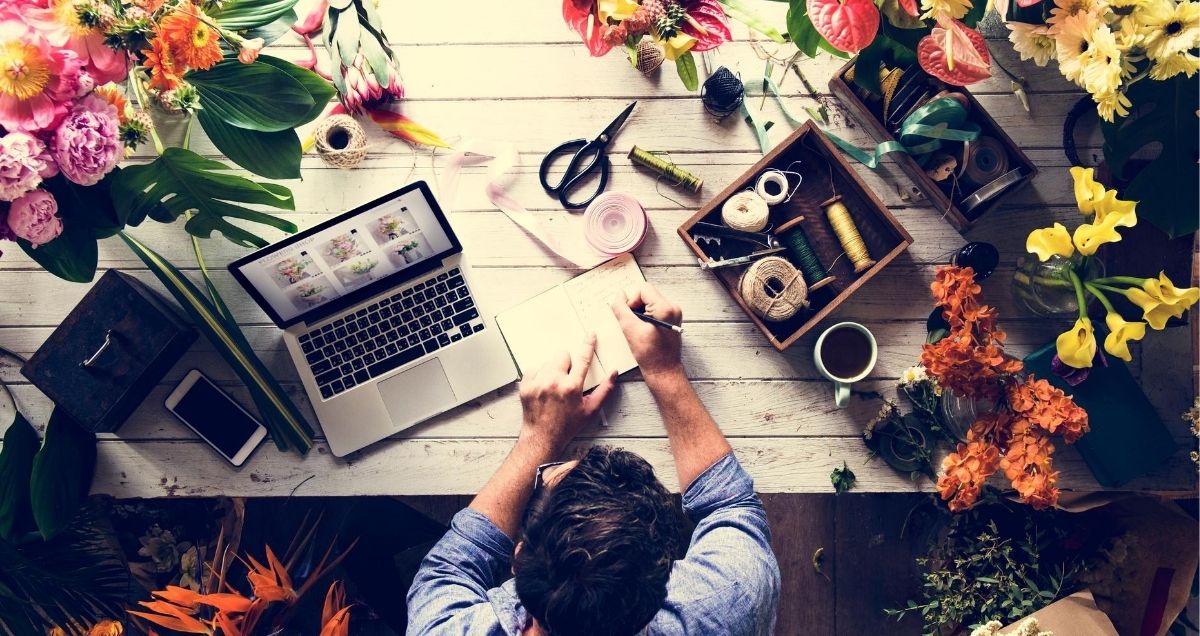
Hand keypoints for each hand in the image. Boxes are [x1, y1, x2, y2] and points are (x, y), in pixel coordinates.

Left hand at [518, 333, 615, 453]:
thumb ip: (605, 390)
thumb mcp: (591, 410)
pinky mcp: (526, 386)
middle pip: (562, 355)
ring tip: (554, 386)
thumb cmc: (567, 425)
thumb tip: (613, 373)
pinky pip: (534, 369)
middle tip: (567, 378)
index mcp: (572, 387)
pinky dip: (539, 375)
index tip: (590, 335)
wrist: (542, 437)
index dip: (588, 345)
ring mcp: (538, 383)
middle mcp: (554, 382)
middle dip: (567, 363)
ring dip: (553, 369)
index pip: (583, 358)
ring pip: (548, 362)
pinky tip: (543, 388)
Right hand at [610, 283, 682, 379]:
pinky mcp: (671, 320)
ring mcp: (673, 314)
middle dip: (635, 306)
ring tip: (638, 328)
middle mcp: (673, 308)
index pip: (643, 289)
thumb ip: (621, 308)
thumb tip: (618, 295)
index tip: (629, 315)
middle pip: (647, 294)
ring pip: (649, 302)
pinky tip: (643, 330)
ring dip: (639, 312)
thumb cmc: (650, 355)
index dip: (632, 300)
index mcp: (665, 308)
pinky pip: (654, 310)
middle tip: (632, 323)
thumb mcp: (629, 329)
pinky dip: (645, 317)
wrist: (663, 370)